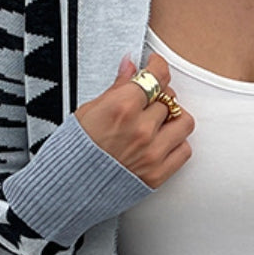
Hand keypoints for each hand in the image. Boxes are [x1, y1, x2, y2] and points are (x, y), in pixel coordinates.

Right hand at [75, 54, 194, 188]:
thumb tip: (130, 64)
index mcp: (121, 108)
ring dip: (173, 118)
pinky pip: (184, 150)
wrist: (69, 190)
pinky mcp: (158, 174)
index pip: (155, 77)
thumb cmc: (74, 151)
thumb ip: (117, 87)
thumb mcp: (89, 111)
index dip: (158, 67)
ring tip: (159, 121)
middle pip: (168, 98)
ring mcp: (152, 153)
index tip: (156, 66)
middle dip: (159, 96)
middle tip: (148, 100)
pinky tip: (161, 142)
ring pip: (184, 122)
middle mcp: (141, 129)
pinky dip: (177, 143)